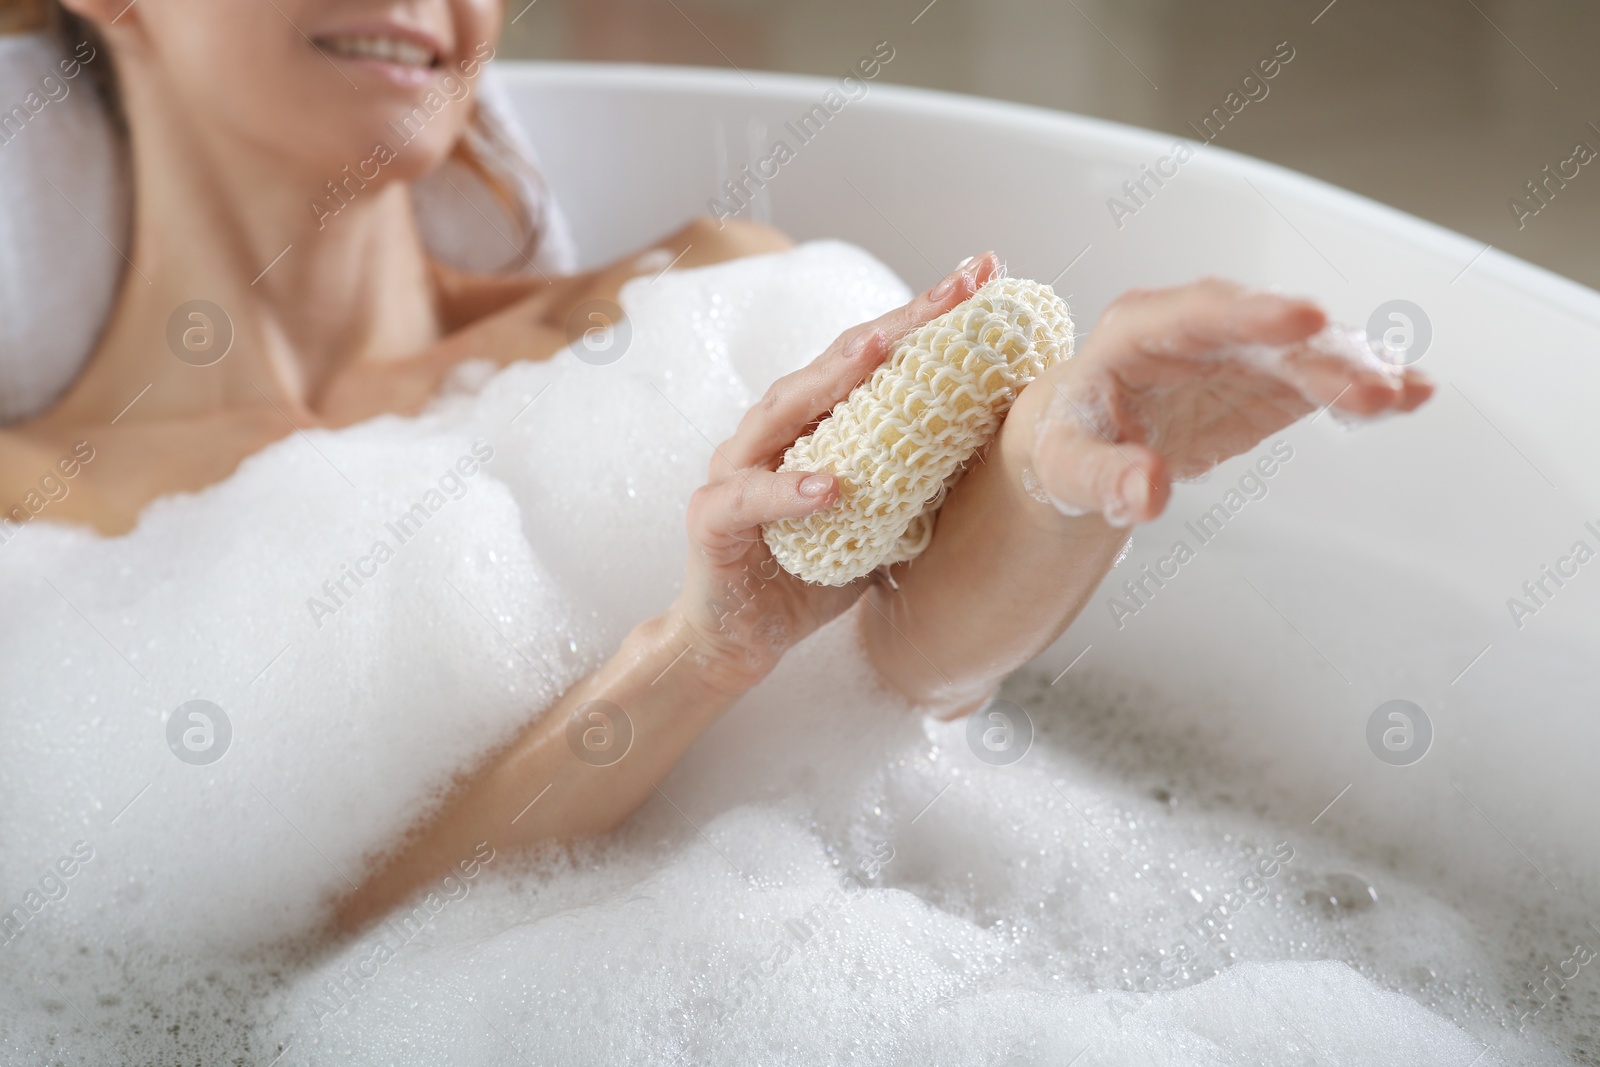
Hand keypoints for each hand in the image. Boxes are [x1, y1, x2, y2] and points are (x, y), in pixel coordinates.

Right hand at [668, 255, 1004, 694]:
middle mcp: (775, 431)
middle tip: (960, 287)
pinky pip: (751, 497)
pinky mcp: (712, 517)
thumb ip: (916, 479)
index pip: (877, 359)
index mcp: (817, 424)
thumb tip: (993, 442)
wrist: (740, 640)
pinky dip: (788, 490)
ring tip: (885, 349)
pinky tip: (828, 484)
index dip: (929, 317)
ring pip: (787, 408)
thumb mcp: (880, 521)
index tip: (985, 276)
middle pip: (839, 362)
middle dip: (902, 321)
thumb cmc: (807, 574)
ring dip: (836, 377)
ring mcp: (737, 468)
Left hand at [1005, 278, 1432, 523]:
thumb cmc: (1069, 442)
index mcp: (1137, 330)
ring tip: (1399, 396)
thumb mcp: (1068, 468)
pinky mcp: (1269, 379)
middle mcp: (1196, 327)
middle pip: (1264, 330)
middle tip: (1370, 381)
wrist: (1086, 441)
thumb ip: (1104, 478)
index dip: (1253, 315)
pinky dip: (1361, 386)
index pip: (1198, 314)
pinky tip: (1410, 395)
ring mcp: (1238, 349)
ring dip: (1353, 370)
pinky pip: (1320, 377)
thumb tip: (1147, 493)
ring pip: (1303, 350)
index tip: (1303, 319)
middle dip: (1318, 352)